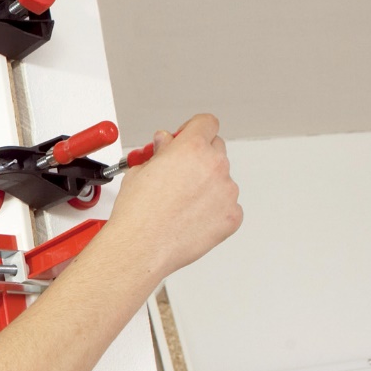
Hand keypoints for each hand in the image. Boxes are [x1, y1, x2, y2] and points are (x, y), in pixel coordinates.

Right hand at [105, 113, 241, 277]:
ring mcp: (227, 192)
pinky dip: (213, 210)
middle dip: (199, 157)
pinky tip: (191, 218)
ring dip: (206, 185)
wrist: (141, 247)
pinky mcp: (232, 216)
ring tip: (180, 204)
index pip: (206, 123)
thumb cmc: (138, 214)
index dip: (193, 130)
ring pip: (222, 179)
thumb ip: (160, 152)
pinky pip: (227, 205)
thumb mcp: (140, 170)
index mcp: (191, 148)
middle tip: (179, 173)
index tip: (185, 139)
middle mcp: (214, 166)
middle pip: (216, 148)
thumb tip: (166, 145)